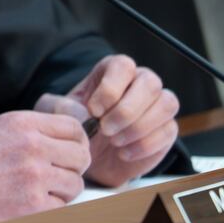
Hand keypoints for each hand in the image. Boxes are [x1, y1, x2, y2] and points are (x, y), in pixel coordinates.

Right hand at [0, 110, 91, 222]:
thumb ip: (12, 129)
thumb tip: (34, 134)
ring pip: (75, 184)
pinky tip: (28, 207)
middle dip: (72, 168)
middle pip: (80, 156)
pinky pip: (61, 207)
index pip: (73, 127)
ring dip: (61, 191)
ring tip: (38, 194)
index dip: (76, 141)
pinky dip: (49, 210)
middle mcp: (33, 145)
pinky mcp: (33, 205)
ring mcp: (35, 175)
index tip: (69, 153)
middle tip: (57, 177)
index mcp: (21, 123)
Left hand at [37, 54, 178, 187]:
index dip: (110, 88)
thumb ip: (59, 106)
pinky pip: (168, 131)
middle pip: (150, 82)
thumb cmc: (74, 126)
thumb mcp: (55, 113)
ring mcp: (157, 105)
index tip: (93, 110)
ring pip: (167, 103)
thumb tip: (84, 112)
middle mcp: (139, 83)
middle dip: (126, 110)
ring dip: (139, 126)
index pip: (123, 65)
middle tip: (105, 129)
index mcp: (112, 72)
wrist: (89, 157)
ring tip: (114, 142)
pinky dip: (145, 145)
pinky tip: (124, 153)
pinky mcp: (166, 129)